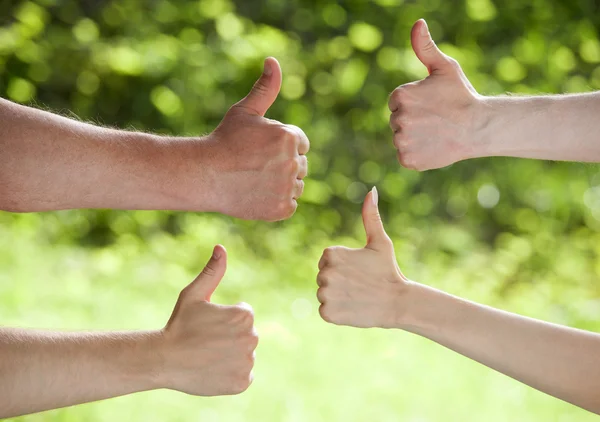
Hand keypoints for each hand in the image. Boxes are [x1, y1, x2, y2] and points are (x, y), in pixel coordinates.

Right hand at [159, 245, 257, 395]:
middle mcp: (251, 338)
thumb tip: (221, 248)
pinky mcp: (242, 383)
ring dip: (231, 356)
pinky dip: (231, 374)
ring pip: (244, 356)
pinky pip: (243, 376)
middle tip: (206, 342)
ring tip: (208, 356)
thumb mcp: (194, 295)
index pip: (244, 316)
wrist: (164, 360)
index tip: (208, 326)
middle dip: (230, 337)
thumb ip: (212, 272)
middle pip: (246, 336)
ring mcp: (247, 362)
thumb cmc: (179, 325)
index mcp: (244, 316)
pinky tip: (212, 370)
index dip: (225, 320)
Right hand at [205, 57, 309, 220]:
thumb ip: (266, 88)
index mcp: (289, 136)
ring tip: (255, 180)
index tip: (260, 150)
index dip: (280, 147)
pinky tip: (257, 195)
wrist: (204, 175)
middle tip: (254, 166)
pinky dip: (276, 203)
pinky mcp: (282, 209)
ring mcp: (288, 187)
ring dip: (281, 185)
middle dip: (282, 165)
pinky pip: (290, 205)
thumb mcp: (245, 111)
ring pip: (297, 186)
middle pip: (300, 165)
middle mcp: (293, 162)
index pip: (300, 143)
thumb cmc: (224, 141)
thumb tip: (273, 61)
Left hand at [316, 187, 408, 327]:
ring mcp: (325, 294)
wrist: (398, 302)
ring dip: (337, 296)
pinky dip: (337, 312)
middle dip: (339, 281)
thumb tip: (371, 191)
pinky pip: (325, 310)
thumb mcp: (379, 242)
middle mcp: (324, 273)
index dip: (343, 266)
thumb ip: (370, 216)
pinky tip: (353, 308)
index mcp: (331, 254)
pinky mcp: (327, 313)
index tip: (358, 271)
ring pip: (324, 294)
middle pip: (323, 277)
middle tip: (359, 284)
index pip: (327, 260)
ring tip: (357, 296)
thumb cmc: (388, 270)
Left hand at [388, 19, 481, 169]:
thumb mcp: (445, 68)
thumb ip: (425, 47)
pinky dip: (416, 154)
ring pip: (401, 138)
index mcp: (401, 96)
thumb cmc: (461, 96)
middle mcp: (398, 119)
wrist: (479, 128)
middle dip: (412, 120)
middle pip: (397, 121)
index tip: (431, 105)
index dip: (414, 104)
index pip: (397, 103)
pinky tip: (432, 146)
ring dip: (413, 137)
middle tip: (436, 120)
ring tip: (435, 133)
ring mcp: (402, 141)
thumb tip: (418, 23)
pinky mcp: (408, 160)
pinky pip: (405, 156)